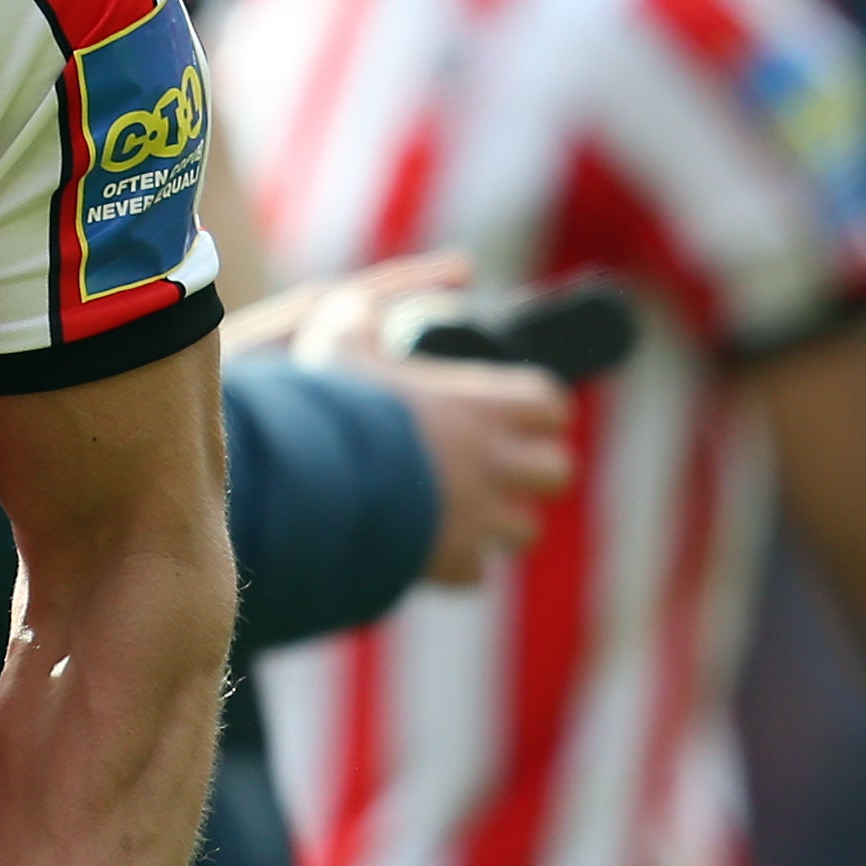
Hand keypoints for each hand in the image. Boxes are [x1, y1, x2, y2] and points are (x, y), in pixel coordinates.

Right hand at [275, 252, 572, 586]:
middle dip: (533, 466)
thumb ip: (371, 305)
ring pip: (525, 529)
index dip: (538, 405)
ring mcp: (478, 519)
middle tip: (495, 458)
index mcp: (482, 406)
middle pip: (558, 471)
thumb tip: (397, 293)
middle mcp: (495, 465)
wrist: (308, 484)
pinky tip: (431, 545)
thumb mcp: (342, 332)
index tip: (518, 405)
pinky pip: (476, 571)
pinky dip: (459, 560)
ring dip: (500, 518)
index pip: (551, 404)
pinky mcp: (449, 562)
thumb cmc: (331, 401)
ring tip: (465, 505)